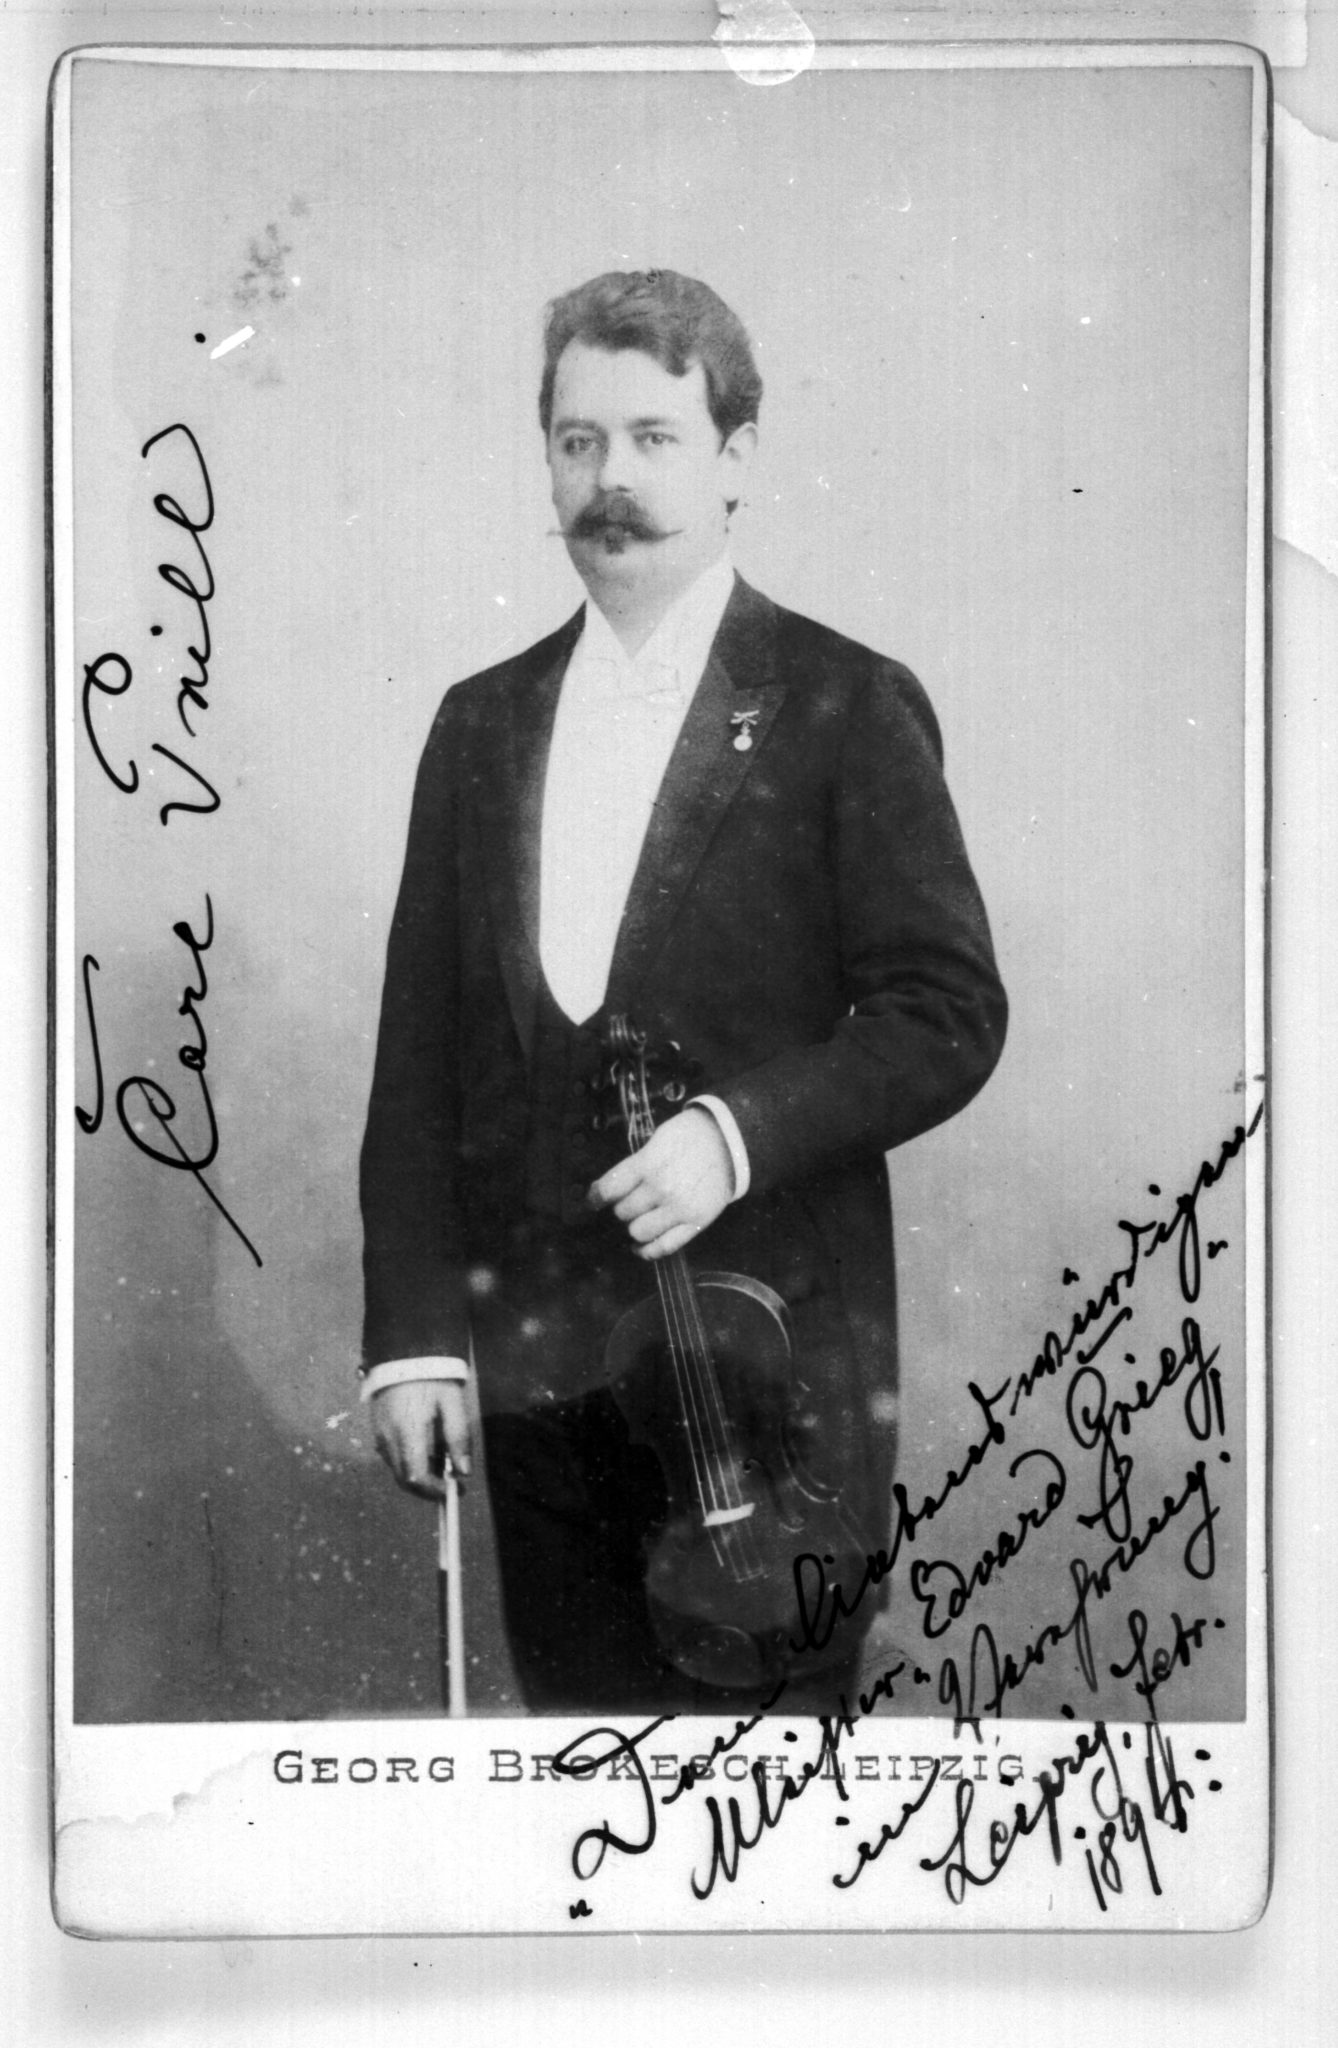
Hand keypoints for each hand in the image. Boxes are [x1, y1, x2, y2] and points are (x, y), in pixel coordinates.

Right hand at [372, 1380, 472, 1501]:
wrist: (404, 1352)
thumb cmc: (433, 1376)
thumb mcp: (453, 1403)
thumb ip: (458, 1438)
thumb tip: (463, 1472)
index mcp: (407, 1430)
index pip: (416, 1476)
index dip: (434, 1490)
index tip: (455, 1490)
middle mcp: (387, 1436)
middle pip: (404, 1478)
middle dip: (428, 1487)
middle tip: (452, 1482)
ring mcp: (379, 1433)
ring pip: (397, 1469)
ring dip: (418, 1474)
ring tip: (442, 1459)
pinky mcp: (377, 1429)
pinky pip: (391, 1456)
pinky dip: (408, 1461)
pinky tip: (426, 1447)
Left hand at [589, 1106, 733, 1258]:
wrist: (731, 1141)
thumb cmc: (691, 1136)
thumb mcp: (657, 1140)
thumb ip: (637, 1165)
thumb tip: (614, 1187)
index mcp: (648, 1163)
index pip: (609, 1189)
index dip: (595, 1197)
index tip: (593, 1201)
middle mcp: (660, 1188)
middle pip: (623, 1212)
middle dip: (621, 1208)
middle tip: (628, 1203)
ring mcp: (679, 1208)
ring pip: (638, 1232)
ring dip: (634, 1227)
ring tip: (640, 1219)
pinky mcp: (696, 1223)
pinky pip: (665, 1246)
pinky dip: (648, 1251)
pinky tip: (641, 1247)